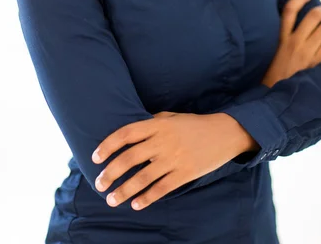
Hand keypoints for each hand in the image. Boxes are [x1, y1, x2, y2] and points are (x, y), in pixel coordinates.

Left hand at [91, 111, 245, 209]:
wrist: (224, 133)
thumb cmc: (194, 124)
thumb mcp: (172, 117)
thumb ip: (152, 123)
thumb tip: (131, 132)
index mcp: (158, 125)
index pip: (126, 134)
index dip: (108, 145)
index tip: (95, 158)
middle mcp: (163, 141)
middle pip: (129, 158)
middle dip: (110, 173)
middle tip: (99, 184)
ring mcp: (174, 158)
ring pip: (142, 178)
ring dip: (124, 191)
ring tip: (112, 200)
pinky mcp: (185, 173)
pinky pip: (161, 189)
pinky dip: (146, 198)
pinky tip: (136, 204)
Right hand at [262, 0, 320, 86]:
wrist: (274, 97)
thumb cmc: (271, 73)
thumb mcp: (270, 51)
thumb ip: (281, 38)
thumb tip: (296, 22)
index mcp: (280, 38)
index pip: (289, 11)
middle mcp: (293, 43)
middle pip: (313, 17)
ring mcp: (305, 54)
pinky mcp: (315, 65)